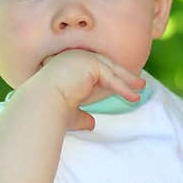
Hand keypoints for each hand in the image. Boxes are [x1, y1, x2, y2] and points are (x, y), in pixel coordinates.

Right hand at [26, 49, 145, 129]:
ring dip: (128, 80)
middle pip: (105, 65)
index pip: (94, 69)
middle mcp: (74, 57)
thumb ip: (82, 115)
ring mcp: (81, 57)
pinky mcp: (89, 63)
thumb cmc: (51, 111)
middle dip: (123, 74)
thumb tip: (92, 124)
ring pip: (110, 69)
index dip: (111, 76)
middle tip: (139, 83)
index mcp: (68, 64)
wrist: (41, 106)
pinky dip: (123, 87)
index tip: (124, 84)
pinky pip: (110, 76)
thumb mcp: (70, 112)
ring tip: (141, 88)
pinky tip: (133, 96)